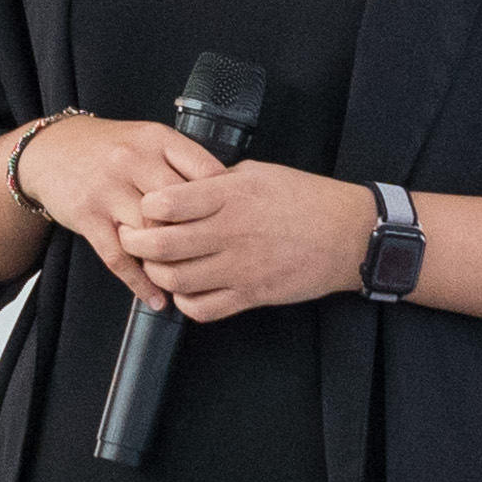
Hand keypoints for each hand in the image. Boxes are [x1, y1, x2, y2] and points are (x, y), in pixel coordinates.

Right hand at [12, 116, 235, 309]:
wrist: (50, 150)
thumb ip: (181, 162)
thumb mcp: (147, 140)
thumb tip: (224, 196)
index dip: (224, 202)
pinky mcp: (88, 216)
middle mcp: (133, 162)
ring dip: (171, 263)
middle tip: (215, 258)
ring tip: (189, 281)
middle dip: (198, 236)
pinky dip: (140, 283)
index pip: (204, 171)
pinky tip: (156, 298)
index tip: (235, 223)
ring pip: (152, 234)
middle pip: (181, 207)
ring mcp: (108, 190)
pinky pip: (119, 257)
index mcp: (157, 140)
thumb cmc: (107, 149)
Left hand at [115, 157, 372, 322]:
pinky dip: (184, 301)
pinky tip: (186, 288)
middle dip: (135, 242)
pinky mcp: (251, 295)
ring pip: (175, 279)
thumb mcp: (259, 173)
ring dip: (156, 273)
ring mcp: (240, 268)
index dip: (146, 206)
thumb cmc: (307, 198)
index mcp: (230, 196)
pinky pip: (202, 308)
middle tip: (132, 237)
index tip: (145, 207)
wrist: (349, 235)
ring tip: (156, 263)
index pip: (165, 203)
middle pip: (160, 245)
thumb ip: (217, 181)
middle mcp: (230, 232)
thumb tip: (183, 186)